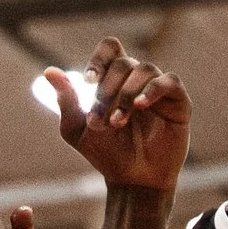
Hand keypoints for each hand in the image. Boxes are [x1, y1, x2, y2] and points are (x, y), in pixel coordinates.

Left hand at [46, 37, 190, 194]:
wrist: (132, 180)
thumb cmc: (106, 153)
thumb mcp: (77, 129)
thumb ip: (66, 100)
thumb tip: (49, 71)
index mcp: (114, 78)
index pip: (110, 48)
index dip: (99, 59)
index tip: (88, 82)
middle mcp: (137, 79)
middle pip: (123, 62)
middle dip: (107, 90)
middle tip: (99, 120)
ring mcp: (158, 89)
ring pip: (144, 69)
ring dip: (126, 94)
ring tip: (118, 122)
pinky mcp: (178, 101)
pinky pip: (170, 81)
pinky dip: (153, 89)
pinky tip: (140, 106)